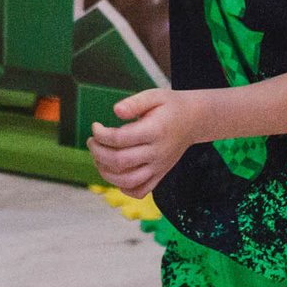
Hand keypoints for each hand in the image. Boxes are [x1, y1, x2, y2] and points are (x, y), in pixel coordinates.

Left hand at [88, 88, 203, 199]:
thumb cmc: (170, 106)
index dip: (100, 134)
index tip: (95, 126)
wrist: (193, 120)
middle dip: (98, 152)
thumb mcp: (154, 96)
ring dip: (106, 172)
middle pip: (120, 161)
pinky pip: (141, 191)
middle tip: (92, 142)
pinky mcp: (160, 175)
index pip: (120, 138)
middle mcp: (157, 152)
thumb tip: (115, 111)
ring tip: (99, 158)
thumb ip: (133, 102)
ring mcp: (159, 167)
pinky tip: (116, 174)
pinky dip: (124, 188)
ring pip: (128, 180)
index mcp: (155, 131)